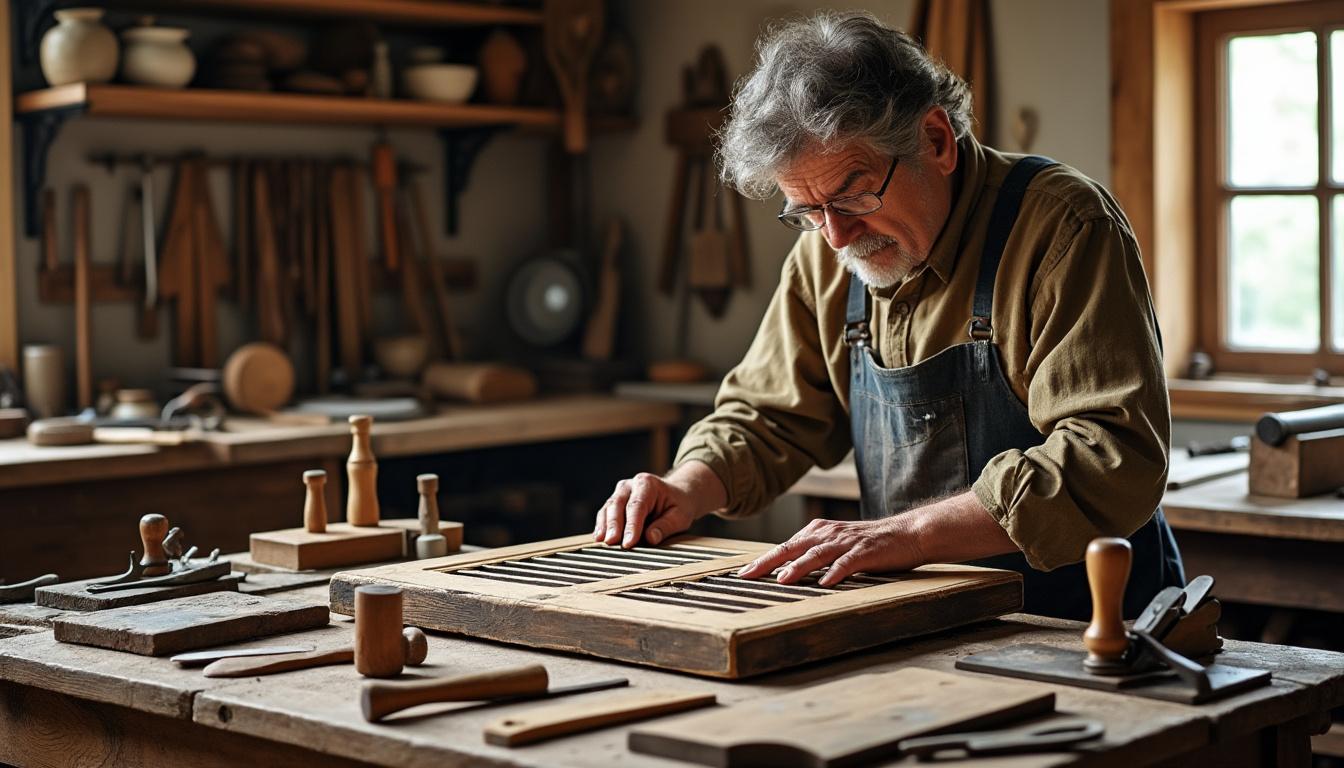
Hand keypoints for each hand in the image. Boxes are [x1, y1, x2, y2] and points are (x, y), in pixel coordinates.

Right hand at [593, 465, 722, 547]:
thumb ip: (666, 526)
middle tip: (611, 543)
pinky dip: (601, 526)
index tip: (628, 543)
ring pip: (608, 508)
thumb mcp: (680, 516)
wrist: (676, 495)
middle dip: (614, 525)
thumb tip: (650, 538)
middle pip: (617, 504)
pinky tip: (598, 538)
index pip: (637, 505)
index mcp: (648, 484)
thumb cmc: (679, 506)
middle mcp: (630, 485)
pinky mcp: (614, 502)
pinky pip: (605, 513)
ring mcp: (620, 492)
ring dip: (604, 526)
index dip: (631, 525)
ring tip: (602, 542)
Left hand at [735, 516, 924, 586]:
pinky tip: (826, 583)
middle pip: (792, 549)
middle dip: (768, 562)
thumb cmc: (867, 544)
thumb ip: (813, 554)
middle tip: (747, 575)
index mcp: (817, 532)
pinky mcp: (865, 552)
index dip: (763, 560)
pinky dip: (836, 572)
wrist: (906, 533)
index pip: (784, 547)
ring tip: (782, 579)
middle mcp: (828, 534)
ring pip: (816, 555)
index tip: (743, 573)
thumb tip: (786, 571)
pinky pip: (848, 563)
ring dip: (799, 567)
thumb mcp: (835, 544)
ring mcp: (846, 543)